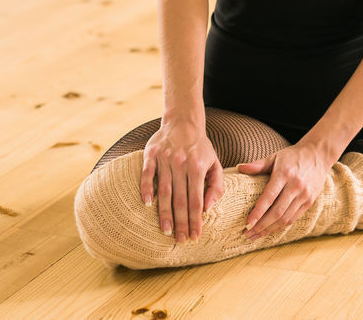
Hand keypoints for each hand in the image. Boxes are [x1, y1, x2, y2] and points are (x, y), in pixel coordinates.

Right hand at [141, 120, 225, 243]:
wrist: (183, 122)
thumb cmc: (200, 148)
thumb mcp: (215, 163)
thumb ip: (216, 185)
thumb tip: (209, 208)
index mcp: (198, 168)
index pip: (197, 200)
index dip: (196, 220)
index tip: (195, 236)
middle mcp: (181, 164)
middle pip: (180, 199)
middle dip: (181, 222)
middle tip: (181, 240)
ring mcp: (164, 159)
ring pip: (164, 191)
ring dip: (164, 212)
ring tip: (166, 230)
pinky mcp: (150, 154)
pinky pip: (147, 174)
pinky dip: (146, 189)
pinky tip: (147, 204)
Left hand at [236, 141, 336, 240]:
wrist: (318, 154)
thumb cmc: (293, 156)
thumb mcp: (275, 157)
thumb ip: (258, 165)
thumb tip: (239, 168)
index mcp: (284, 174)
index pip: (269, 197)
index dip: (258, 212)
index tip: (247, 222)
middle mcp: (295, 186)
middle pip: (277, 212)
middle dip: (261, 226)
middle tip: (247, 234)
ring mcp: (304, 195)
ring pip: (285, 218)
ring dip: (270, 229)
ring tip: (256, 235)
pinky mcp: (310, 201)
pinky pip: (294, 218)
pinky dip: (281, 226)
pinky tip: (270, 230)